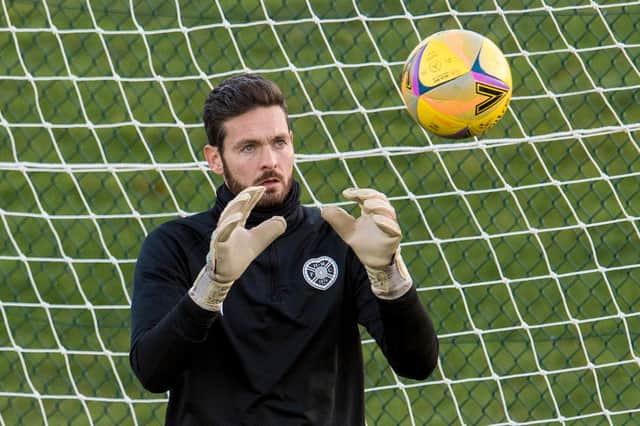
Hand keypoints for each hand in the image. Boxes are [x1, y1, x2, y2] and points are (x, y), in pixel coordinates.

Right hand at [189, 186, 286, 310]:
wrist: (228, 273)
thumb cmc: (240, 255)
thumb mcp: (260, 240)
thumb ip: (270, 229)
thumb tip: (282, 219)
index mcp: (236, 222)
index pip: (244, 206)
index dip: (252, 196)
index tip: (262, 188)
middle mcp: (227, 225)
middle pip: (235, 207)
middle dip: (244, 196)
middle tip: (255, 188)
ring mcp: (221, 234)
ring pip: (226, 216)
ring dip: (236, 205)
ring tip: (247, 196)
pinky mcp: (218, 245)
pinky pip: (222, 232)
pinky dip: (229, 224)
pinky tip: (238, 217)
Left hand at [321, 188, 411, 299]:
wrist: (369, 262)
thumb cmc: (360, 243)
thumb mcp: (345, 230)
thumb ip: (336, 219)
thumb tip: (324, 209)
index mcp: (371, 211)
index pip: (369, 195)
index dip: (360, 192)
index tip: (346, 194)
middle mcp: (382, 216)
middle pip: (381, 199)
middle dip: (370, 195)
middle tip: (359, 197)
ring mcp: (389, 226)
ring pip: (389, 211)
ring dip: (379, 206)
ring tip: (366, 204)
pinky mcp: (393, 238)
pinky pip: (394, 228)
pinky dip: (386, 222)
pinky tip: (376, 219)